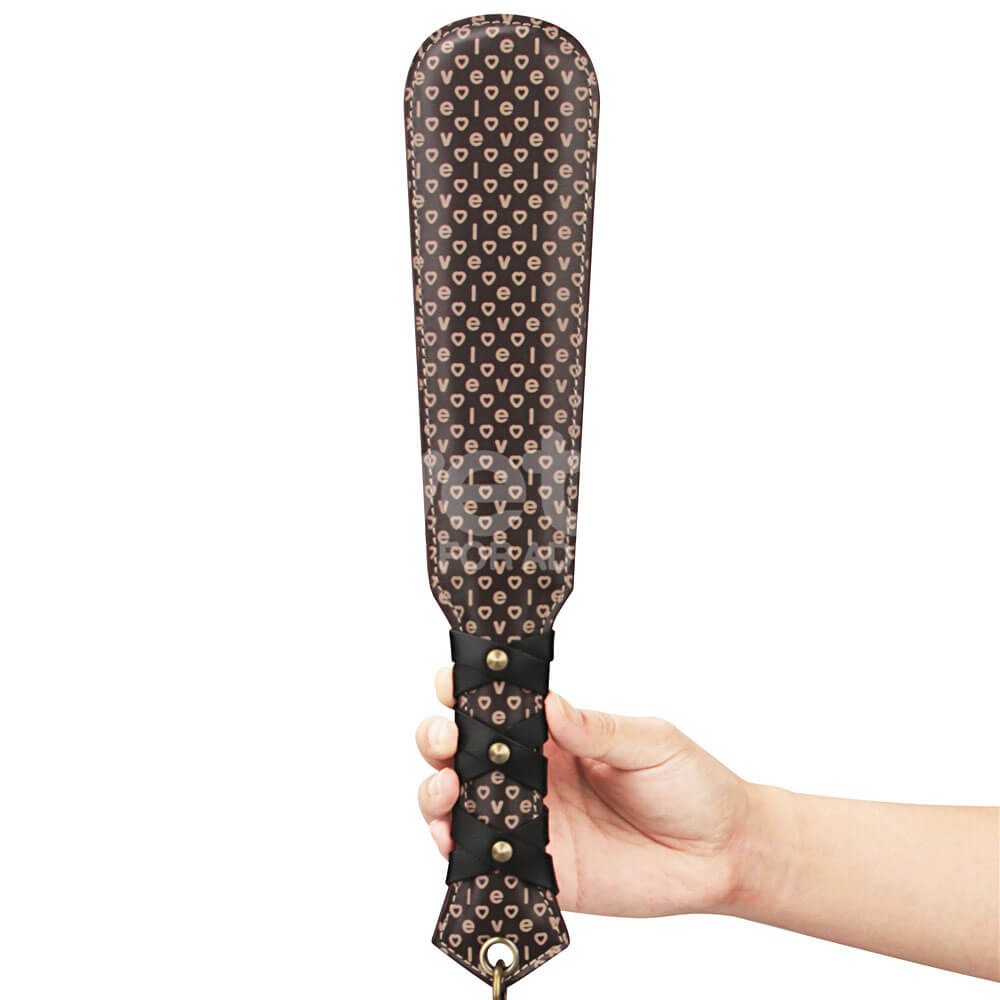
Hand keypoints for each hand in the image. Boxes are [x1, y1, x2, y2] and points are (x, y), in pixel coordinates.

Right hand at [415, 671, 753, 917]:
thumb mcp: (650, 742)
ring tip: (447, 787)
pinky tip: (456, 838)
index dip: (465, 691)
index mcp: (555, 735)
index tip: (451, 683)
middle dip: (437, 740)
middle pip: (462, 753)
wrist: (722, 855)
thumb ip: (598, 728)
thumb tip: (550, 705)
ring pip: (460, 806)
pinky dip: (460, 851)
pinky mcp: (539, 871)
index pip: (496, 707)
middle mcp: (533, 775)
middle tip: (446, 739)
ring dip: (437, 793)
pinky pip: (487, 861)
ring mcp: (531, 823)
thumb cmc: (692, 786)